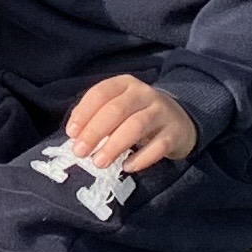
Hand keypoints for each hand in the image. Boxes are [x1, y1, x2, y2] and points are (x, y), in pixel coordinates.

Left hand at [61, 74, 195, 177]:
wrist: (180, 119)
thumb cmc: (138, 114)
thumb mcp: (119, 107)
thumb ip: (97, 116)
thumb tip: (75, 136)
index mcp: (125, 84)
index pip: (101, 93)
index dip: (84, 113)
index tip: (71, 134)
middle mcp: (144, 93)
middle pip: (116, 110)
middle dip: (94, 132)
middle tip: (80, 152)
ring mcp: (162, 112)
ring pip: (136, 126)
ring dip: (114, 146)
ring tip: (99, 162)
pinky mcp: (175, 132)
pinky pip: (158, 146)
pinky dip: (141, 158)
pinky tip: (126, 167)